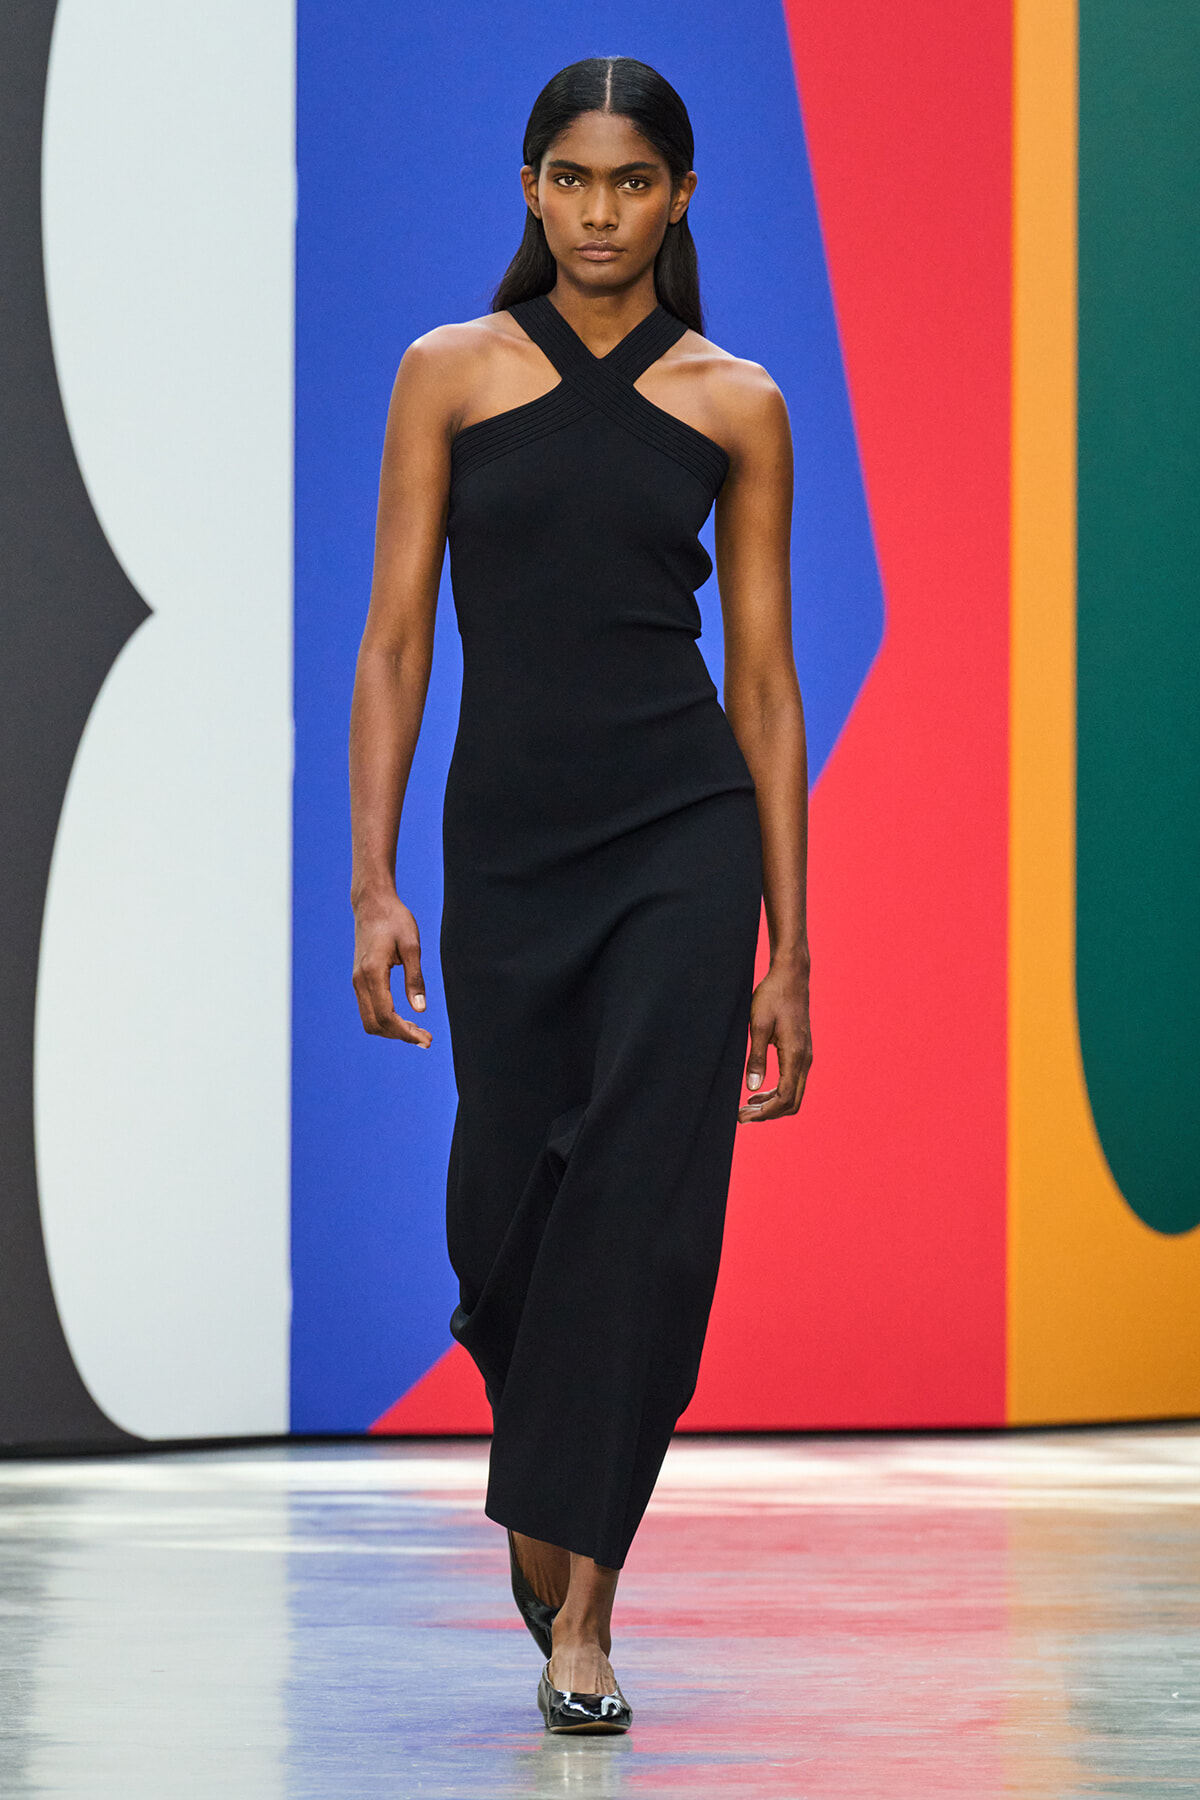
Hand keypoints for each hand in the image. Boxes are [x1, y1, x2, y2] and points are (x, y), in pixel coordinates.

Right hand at [351, 893, 431, 1045]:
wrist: (372, 904)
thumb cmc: (395, 920)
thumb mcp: (412, 946)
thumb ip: (415, 979)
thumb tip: (421, 1010)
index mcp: (372, 973)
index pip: (386, 1015)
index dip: (405, 1032)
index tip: (425, 1039)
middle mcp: (360, 980)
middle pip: (376, 1024)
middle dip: (400, 1035)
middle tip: (426, 1039)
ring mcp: (357, 981)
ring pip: (370, 1020)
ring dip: (392, 1030)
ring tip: (418, 1031)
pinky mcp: (359, 979)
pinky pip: (369, 1009)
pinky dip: (386, 1020)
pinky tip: (405, 1019)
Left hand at [738, 959, 810, 1121]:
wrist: (790, 976)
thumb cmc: (772, 996)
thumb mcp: (758, 1025)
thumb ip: (756, 1058)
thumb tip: (752, 1088)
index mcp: (795, 1055)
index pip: (784, 1098)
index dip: (764, 1113)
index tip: (742, 1116)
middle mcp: (805, 1060)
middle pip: (792, 1102)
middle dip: (768, 1114)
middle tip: (741, 1116)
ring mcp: (805, 1056)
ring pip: (794, 1094)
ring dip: (772, 1105)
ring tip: (746, 1107)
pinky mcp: (801, 1052)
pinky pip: (793, 1082)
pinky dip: (777, 1093)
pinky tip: (758, 1091)